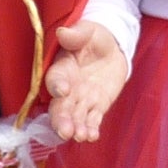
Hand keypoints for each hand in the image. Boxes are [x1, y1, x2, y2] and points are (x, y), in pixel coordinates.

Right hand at [44, 21, 130, 141]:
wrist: (112, 50)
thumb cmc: (95, 38)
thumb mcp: (89, 31)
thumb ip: (77, 34)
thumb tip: (63, 32)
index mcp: (62, 68)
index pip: (55, 78)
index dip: (57, 85)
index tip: (63, 90)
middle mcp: (68, 87)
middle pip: (60, 106)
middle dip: (62, 119)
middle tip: (65, 131)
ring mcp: (81, 99)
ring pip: (74, 117)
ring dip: (76, 128)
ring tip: (80, 136)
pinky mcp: (96, 107)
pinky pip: (91, 120)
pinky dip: (91, 129)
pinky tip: (92, 137)